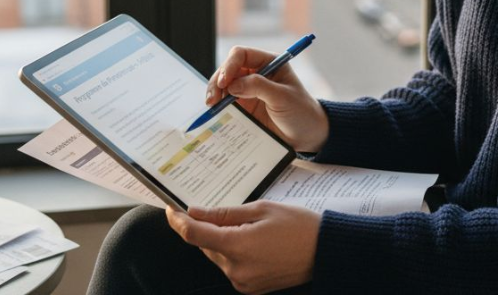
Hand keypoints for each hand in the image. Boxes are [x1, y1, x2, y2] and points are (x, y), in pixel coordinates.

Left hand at [166, 201, 319, 293]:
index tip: (172, 210)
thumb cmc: (298, 226)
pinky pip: (231, 266)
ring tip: (249, 226)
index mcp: (237, 246)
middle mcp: (236, 269)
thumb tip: (196, 212)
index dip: (179, 221)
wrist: (325, 252)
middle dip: (209, 227)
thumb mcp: (262, 209)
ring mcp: (242, 281)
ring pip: (218, 255)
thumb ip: (225, 213)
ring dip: (222, 240)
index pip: (194, 235)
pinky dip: (234, 252)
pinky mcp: (249, 288)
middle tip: (226, 212)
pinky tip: (253, 241)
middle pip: (206, 245)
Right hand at [209, 46, 328, 152]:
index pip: (242, 55)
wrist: (307, 135)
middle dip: (218, 81)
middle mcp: (256, 73)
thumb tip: (232, 84)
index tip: (224, 82)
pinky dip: (218, 107)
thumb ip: (259, 87)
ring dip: (215, 94)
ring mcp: (248, 90)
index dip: (230, 65)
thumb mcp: (283, 97)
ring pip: (223, 86)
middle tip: (213, 99)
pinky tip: (215, 114)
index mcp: (269, 63)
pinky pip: (226, 103)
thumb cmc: (301, 111)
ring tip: (212, 106)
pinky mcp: (244, 107)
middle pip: (228, 69)